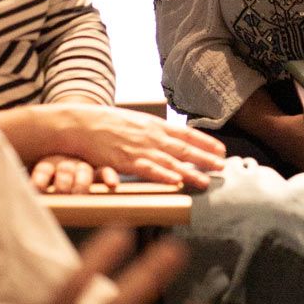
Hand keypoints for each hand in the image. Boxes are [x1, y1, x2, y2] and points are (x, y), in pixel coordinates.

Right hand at [26, 104, 225, 188]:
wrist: (80, 123)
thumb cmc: (105, 124)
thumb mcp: (134, 121)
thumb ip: (151, 130)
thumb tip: (167, 137)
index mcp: (154, 124)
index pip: (185, 133)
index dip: (205, 142)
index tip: (221, 150)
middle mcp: (150, 135)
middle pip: (183, 148)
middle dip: (205, 158)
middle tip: (223, 167)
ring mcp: (139, 147)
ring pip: (170, 161)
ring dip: (190, 171)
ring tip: (206, 180)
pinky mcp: (125, 160)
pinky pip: (148, 169)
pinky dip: (163, 175)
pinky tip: (176, 182)